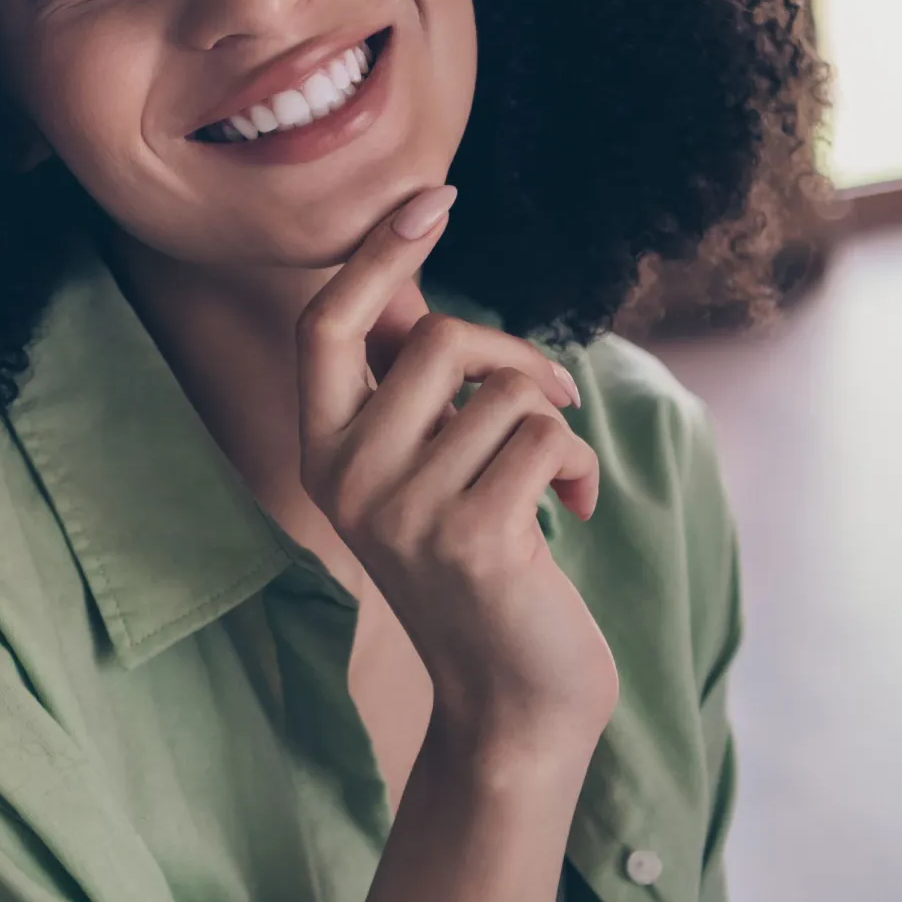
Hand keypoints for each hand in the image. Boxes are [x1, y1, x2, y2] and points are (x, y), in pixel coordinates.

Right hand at [296, 185, 619, 763]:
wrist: (513, 702)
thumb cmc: (480, 569)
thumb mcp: (422, 472)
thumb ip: (410, 391)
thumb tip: (408, 275)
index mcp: (323, 452)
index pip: (326, 324)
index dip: (376, 255)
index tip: (431, 199)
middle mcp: (347, 477)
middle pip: (435, 338)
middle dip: (511, 355)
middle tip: (549, 399)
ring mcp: (404, 511)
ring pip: (506, 391)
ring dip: (554, 424)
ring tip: (552, 482)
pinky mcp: (473, 537)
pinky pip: (545, 435)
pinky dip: (578, 463)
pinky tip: (574, 510)